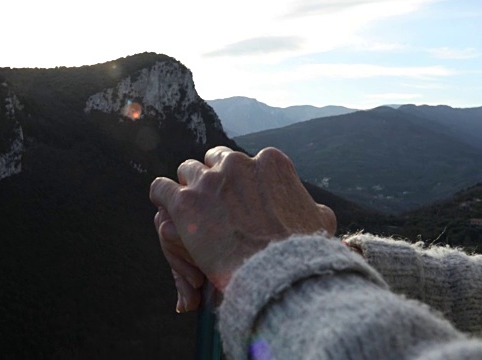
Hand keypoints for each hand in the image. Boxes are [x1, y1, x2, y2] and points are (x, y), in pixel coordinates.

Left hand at [150, 146, 335, 311]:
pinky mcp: (185, 202)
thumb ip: (311, 207)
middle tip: (213, 203)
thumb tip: (312, 210)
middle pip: (213, 161)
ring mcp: (209, 180)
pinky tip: (164, 204)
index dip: (240, 182)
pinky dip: (161, 195)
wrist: (278, 273)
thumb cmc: (303, 251)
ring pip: (187, 171)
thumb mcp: (320, 220)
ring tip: (190, 209)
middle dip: (213, 179)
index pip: (244, 162)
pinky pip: (161, 188)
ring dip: (188, 187)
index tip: (239, 200)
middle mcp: (237, 163)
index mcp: (270, 161)